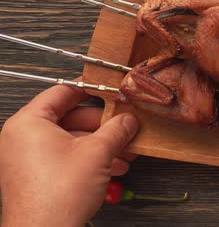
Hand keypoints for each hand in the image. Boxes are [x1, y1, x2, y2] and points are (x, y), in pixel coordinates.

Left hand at [0, 84, 138, 226]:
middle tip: (124, 126)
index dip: (91, 89)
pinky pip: (65, 157)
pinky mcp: (36, 176)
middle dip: (103, 125)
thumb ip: (116, 130)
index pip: (62, 92)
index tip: (109, 89)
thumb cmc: (56, 196)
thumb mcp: (98, 153)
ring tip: (124, 150)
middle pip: (70, 118)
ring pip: (71, 140)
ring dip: (101, 144)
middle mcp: (23, 137)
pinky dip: (89, 158)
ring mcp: (27, 158)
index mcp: (29, 122)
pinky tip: (112, 166)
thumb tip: (127, 120)